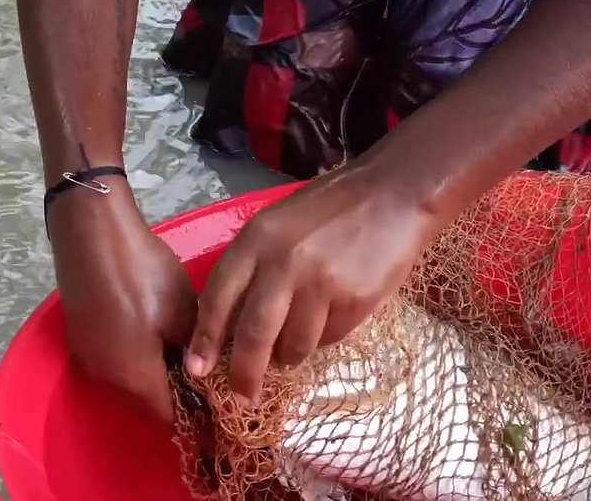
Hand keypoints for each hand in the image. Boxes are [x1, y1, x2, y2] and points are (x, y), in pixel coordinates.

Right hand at [47, 177, 197, 423]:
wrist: (91, 232)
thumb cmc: (143, 274)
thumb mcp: (182, 313)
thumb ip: (195, 351)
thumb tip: (201, 369)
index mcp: (134, 380)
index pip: (171, 416)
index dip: (197, 410)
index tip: (218, 393)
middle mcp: (105, 379)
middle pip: (146, 402)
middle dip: (175, 391)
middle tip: (203, 366)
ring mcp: (88, 357)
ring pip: (129, 380)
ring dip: (154, 372)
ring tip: (179, 344)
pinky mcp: (79, 336)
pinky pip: (114, 360)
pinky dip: (135, 355)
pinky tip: (150, 327)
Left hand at [183, 163, 439, 403]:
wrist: (393, 195)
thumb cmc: (330, 209)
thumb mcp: (277, 223)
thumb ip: (253, 264)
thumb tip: (228, 323)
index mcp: (257, 238)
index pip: (218, 296)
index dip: (204, 339)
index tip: (197, 370)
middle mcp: (283, 262)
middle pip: (252, 334)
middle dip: (244, 372)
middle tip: (242, 395)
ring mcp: (320, 283)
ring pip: (293, 346)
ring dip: (289, 356)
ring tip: (294, 347)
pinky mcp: (353, 300)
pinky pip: (328, 339)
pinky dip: (323, 339)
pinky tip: (331, 317)